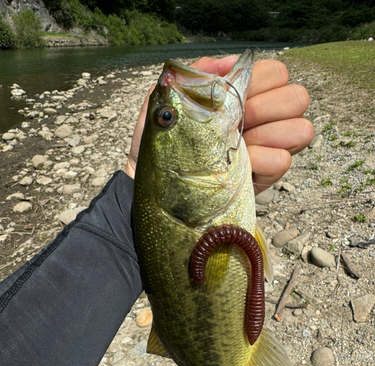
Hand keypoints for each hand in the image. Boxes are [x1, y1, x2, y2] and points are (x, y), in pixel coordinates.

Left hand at [124, 55, 313, 194]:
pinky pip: (282, 161)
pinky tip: (240, 166)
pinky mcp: (266, 175)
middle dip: (266, 107)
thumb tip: (226, 64)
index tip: (233, 95)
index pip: (276, 73)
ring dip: (269, 135)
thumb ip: (194, 75)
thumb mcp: (168, 103)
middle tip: (238, 120)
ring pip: (302, 129)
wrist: (161, 187)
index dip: (259, 81)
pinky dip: (261, 162)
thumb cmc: (164, 144)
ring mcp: (268, 147)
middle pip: (297, 97)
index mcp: (243, 95)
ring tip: (239, 144)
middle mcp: (263, 118)